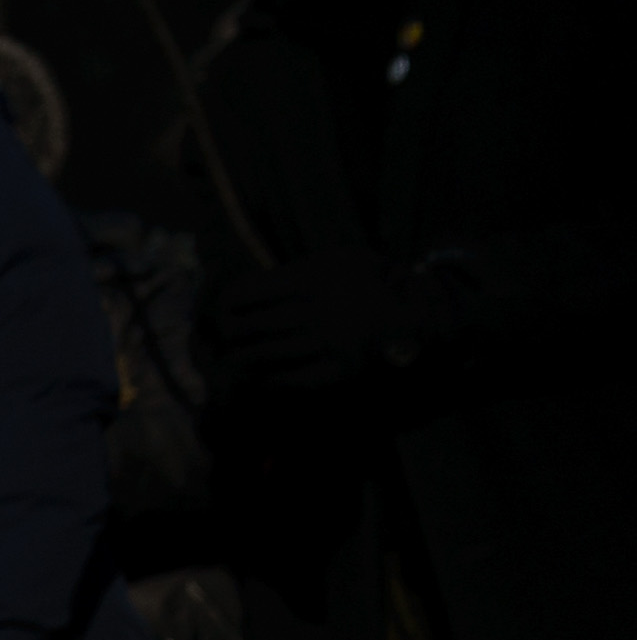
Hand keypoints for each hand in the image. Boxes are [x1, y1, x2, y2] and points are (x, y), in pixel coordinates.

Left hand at [204, 248, 404, 389]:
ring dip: (240, 359)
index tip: (221, 311)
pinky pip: (288, 380)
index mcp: (308, 281)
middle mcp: (312, 313)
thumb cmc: (371, 282)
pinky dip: (266, 380)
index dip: (223, 305)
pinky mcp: (336, 372)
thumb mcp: (341, 259)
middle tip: (221, 338)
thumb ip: (296, 269)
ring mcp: (324, 344)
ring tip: (232, 359)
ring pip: (261, 355)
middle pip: (245, 328)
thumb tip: (247, 289)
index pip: (242, 295)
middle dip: (226, 334)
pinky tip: (258, 378)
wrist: (418, 315)